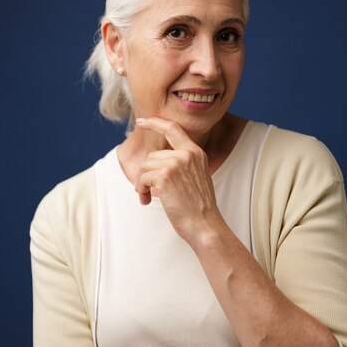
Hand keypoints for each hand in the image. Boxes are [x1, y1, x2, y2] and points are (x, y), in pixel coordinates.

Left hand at [135, 117, 224, 242]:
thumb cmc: (199, 208)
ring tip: (148, 197)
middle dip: (146, 175)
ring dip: (142, 184)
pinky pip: (142, 178)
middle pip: (152, 156)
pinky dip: (140, 190)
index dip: (155, 122)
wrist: (205, 225)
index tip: (142, 121)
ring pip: (145, 167)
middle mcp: (187, 154)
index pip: (173, 129)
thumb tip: (155, 161)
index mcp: (196, 153)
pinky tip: (147, 200)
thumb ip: (182, 165)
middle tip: (147, 192)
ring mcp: (176, 163)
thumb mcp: (197, 178)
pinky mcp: (165, 175)